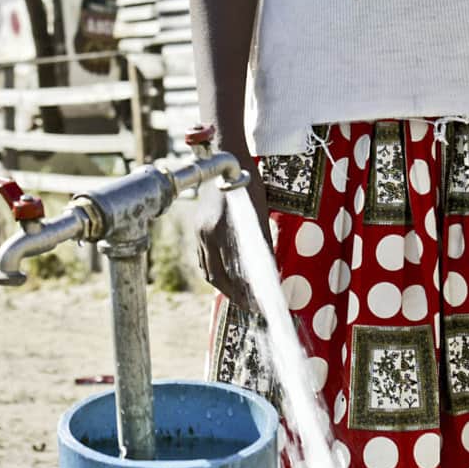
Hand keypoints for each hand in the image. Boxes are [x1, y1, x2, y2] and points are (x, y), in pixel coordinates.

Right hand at [198, 173, 269, 305]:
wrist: (225, 160)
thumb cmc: (248, 185)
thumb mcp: (259, 215)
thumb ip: (262, 244)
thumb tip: (271, 272)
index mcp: (221, 233)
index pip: (231, 274)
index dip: (243, 294)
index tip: (256, 306)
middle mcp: (205, 235)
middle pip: (215, 277)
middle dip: (232, 295)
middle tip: (249, 306)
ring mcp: (198, 231)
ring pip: (207, 269)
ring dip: (222, 285)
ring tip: (240, 294)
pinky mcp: (197, 227)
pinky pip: (204, 257)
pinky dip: (215, 271)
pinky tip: (227, 275)